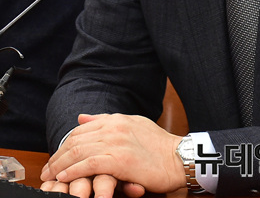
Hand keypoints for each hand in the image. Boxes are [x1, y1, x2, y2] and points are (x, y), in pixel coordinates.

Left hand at [40, 113, 185, 195]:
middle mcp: (114, 127)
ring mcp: (116, 143)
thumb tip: (82, 117)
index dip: (64, 143)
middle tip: (47, 169)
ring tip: (51, 176)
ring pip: (79, 152)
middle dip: (57, 156)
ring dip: (60, 165)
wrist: (177, 158)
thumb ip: (106, 121)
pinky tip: (64, 178)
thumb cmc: (158, 145)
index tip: (56, 156)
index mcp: (117, 119)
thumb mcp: (133, 125)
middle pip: (76, 140)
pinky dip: (73, 171)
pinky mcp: (119, 161)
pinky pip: (89, 165)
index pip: (81, 129)